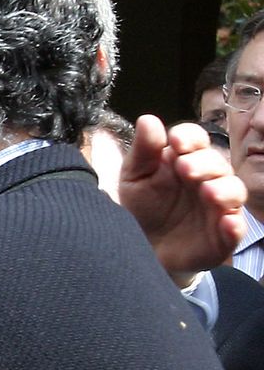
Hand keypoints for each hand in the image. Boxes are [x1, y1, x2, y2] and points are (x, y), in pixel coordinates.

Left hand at [119, 115, 246, 286]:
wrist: (142, 249)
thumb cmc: (143, 208)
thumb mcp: (135, 178)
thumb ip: (142, 151)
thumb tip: (147, 120)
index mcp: (185, 159)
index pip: (195, 139)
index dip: (190, 138)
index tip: (176, 142)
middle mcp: (207, 179)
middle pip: (216, 162)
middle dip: (204, 163)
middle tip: (185, 169)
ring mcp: (218, 206)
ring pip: (234, 191)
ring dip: (224, 189)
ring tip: (207, 192)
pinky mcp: (222, 235)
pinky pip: (236, 228)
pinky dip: (233, 225)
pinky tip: (226, 222)